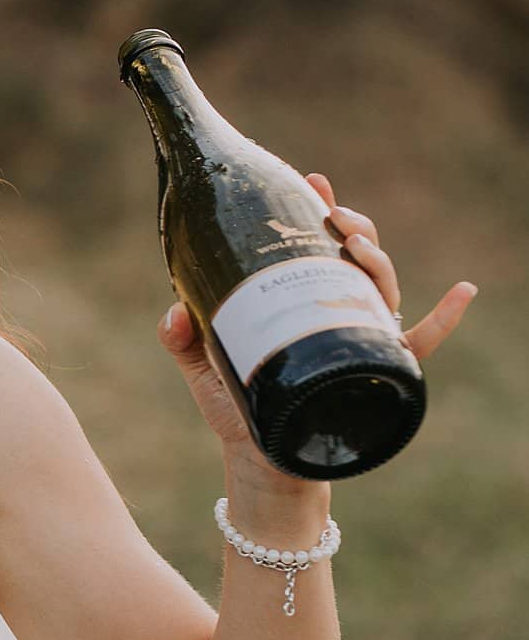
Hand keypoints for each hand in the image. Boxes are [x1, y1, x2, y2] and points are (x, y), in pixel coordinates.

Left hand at [157, 170, 477, 473]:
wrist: (257, 460)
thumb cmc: (236, 404)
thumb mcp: (203, 363)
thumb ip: (182, 335)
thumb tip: (176, 312)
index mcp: (298, 298)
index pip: (314, 244)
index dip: (320, 209)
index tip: (314, 179)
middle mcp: (335, 311)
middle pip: (356, 257)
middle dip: (352, 227)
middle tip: (334, 216)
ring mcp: (358, 339)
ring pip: (382, 288)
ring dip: (377, 260)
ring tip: (356, 244)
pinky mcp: (374, 374)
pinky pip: (420, 344)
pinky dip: (446, 318)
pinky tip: (463, 291)